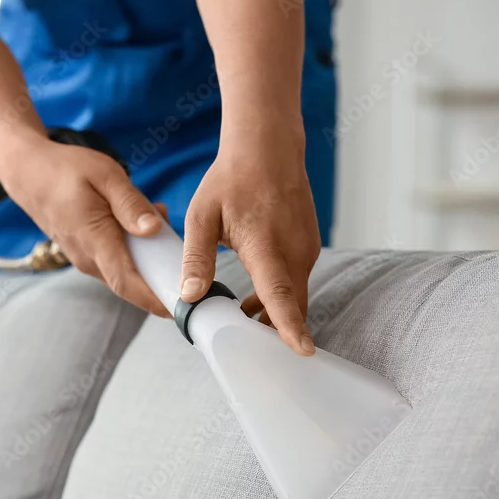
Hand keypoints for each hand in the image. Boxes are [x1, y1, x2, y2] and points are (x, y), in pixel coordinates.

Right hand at [0, 136, 170, 316]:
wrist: (28, 171)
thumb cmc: (65, 169)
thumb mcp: (105, 174)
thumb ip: (130, 203)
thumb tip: (153, 229)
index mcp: (95, 239)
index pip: (128, 282)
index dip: (155, 299)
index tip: (181, 308)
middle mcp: (88, 257)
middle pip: (131, 284)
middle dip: (162, 283)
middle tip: (192, 272)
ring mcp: (85, 259)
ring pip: (125, 273)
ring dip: (150, 263)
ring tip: (168, 236)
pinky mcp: (86, 254)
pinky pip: (116, 262)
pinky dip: (136, 254)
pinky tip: (146, 228)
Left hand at [180, 126, 320, 355]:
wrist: (267, 147)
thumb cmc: (231, 179)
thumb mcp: (202, 216)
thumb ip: (197, 258)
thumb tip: (189, 296)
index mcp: (267, 244)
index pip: (281, 294)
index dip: (290, 325)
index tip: (302, 351)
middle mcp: (295, 250)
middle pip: (293, 305)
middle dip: (276, 332)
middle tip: (247, 349)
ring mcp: (306, 248)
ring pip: (295, 295)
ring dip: (275, 312)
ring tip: (241, 320)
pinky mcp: (308, 246)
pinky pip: (297, 281)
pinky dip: (281, 295)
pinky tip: (254, 298)